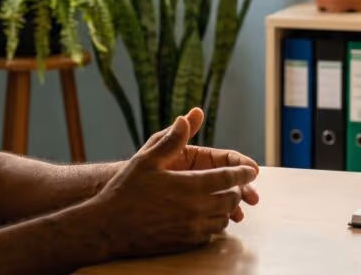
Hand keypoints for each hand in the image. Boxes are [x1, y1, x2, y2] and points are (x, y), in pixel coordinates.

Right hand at [94, 112, 258, 257]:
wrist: (107, 227)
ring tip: (221, 200)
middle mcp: (195, 209)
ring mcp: (191, 229)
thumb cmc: (126, 190)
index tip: (253, 170)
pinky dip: (213, 224)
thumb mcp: (147, 159)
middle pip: (230, 199)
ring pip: (223, 219)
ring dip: (226, 208)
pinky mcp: (185, 243)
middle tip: (237, 185)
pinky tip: (205, 217)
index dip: (243, 173)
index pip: (228, 178)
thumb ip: (172, 139)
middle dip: (237, 190)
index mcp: (190, 186)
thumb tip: (188, 116)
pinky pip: (210, 234)